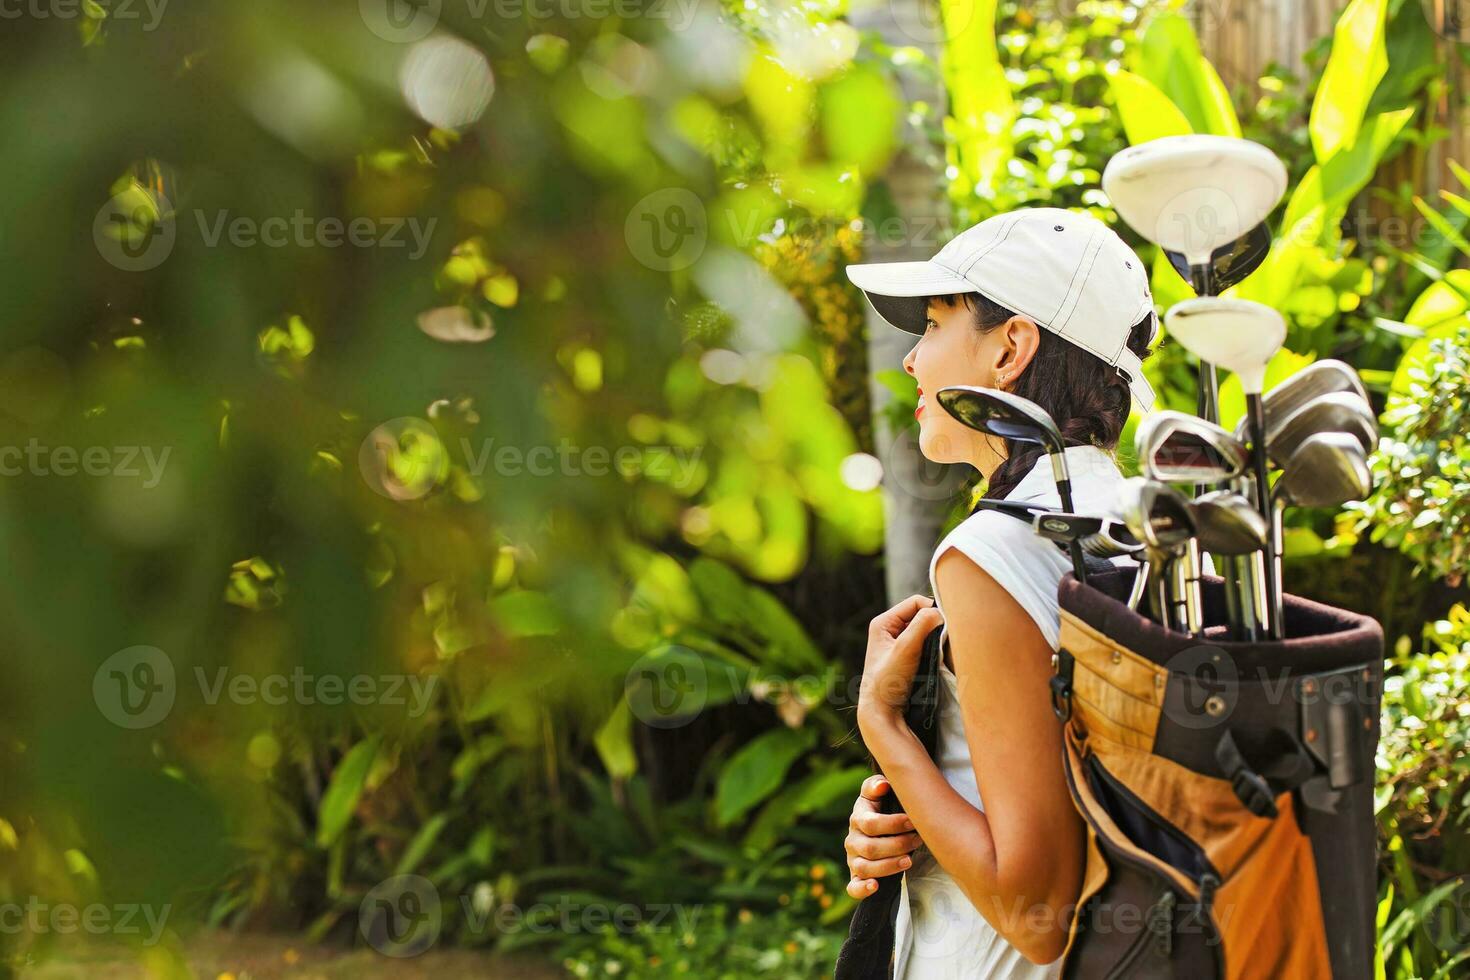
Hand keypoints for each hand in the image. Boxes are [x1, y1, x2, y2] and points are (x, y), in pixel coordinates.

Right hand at [844, 775, 923, 899]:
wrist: (877, 830)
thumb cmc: (882, 809)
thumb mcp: (878, 793)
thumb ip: (876, 785)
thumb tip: (883, 785)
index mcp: (857, 818)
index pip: (870, 824)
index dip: (892, 824)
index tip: (913, 822)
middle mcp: (852, 840)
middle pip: (870, 848)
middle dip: (897, 845)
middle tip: (917, 841)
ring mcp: (853, 859)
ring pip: (864, 867)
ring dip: (888, 866)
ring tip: (909, 861)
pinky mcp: (856, 877)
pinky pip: (853, 887)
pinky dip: (862, 889)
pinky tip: (875, 886)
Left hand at [858, 594, 942, 729]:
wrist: (882, 713)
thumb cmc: (888, 682)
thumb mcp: (905, 649)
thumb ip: (922, 626)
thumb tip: (940, 613)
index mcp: (883, 623)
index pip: (916, 602)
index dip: (932, 610)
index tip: (945, 627)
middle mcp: (889, 630)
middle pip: (922, 615)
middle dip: (935, 625)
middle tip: (944, 640)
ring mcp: (899, 644)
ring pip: (926, 630)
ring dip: (936, 638)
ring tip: (939, 652)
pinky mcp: (908, 657)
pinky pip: (927, 644)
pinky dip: (935, 648)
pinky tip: (937, 659)